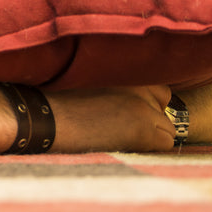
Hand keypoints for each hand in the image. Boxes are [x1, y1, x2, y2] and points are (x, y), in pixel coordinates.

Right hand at [45, 85, 176, 152]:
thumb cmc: (54, 101)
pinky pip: (166, 142)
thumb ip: (113, 84)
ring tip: (120, 136)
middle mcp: (137, 79)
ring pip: (167, 125)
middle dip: (150, 114)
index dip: (143, 100)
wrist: (43, 117)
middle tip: (121, 125)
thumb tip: (130, 104)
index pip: (154, 84)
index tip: (123, 110)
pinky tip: (125, 145)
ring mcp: (143, 103)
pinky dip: (151, 147)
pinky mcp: (143, 126)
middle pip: (164, 101)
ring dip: (151, 133)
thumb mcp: (86, 78)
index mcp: (123, 64)